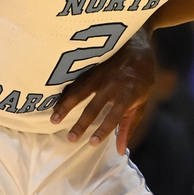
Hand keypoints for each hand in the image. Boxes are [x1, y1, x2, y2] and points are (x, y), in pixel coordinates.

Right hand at [51, 30, 154, 154]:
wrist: (136, 43)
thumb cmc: (141, 78)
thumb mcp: (141, 102)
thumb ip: (129, 126)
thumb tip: (120, 151)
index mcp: (128, 94)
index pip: (115, 116)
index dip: (103, 130)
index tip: (91, 143)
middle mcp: (113, 84)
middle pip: (94, 107)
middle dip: (81, 124)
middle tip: (70, 139)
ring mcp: (100, 73)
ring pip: (79, 92)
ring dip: (66, 106)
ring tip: (54, 120)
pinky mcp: (91, 65)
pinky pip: (74, 80)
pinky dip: (63, 92)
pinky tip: (52, 101)